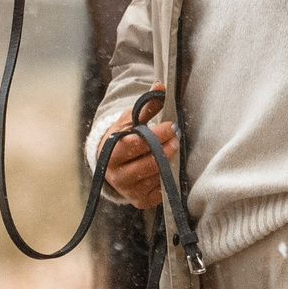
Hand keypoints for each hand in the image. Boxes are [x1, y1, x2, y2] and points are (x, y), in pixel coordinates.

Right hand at [99, 87, 176, 211]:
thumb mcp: (130, 121)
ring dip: (168, 161)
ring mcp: (129, 191)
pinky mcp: (140, 201)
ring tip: (172, 147)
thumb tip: (160, 87)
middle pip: (149, 164)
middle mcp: (117, 176)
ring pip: (156, 177)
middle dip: (166, 148)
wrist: (110, 163)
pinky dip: (165, 177)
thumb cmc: (122, 138)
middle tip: (177, 136)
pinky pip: (160, 190)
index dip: (156, 135)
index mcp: (111, 154)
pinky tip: (165, 165)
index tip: (171, 125)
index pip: (136, 145)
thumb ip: (146, 106)